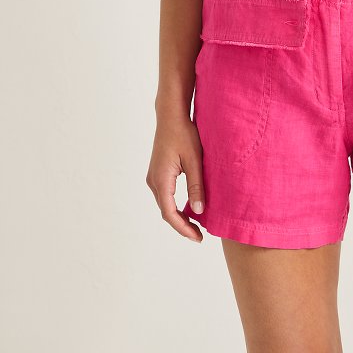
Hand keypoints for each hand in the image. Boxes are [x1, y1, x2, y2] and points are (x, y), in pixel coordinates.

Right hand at [146, 111, 204, 241]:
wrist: (171, 116)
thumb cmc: (184, 134)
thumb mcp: (195, 160)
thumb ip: (196, 186)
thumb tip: (198, 211)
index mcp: (161, 180)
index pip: (170, 214)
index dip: (183, 228)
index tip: (198, 237)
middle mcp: (153, 181)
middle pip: (166, 212)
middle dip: (182, 225)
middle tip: (200, 235)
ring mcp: (153, 177)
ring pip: (165, 204)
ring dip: (178, 216)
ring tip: (196, 224)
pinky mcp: (157, 173)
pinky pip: (165, 195)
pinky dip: (175, 205)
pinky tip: (189, 208)